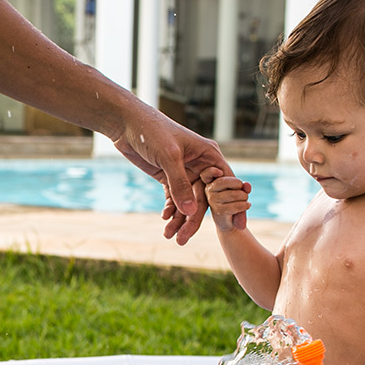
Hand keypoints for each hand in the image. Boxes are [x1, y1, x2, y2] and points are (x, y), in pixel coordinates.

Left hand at [110, 105, 230, 245]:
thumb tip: (190, 212)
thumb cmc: (152, 132)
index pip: (227, 184)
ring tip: (169, 236)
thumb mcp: (168, 157)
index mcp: (208, 155)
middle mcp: (199, 164)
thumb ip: (180, 185)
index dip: (233, 205)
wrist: (127, 123)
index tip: (238, 225)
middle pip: (204, 198)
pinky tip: (165, 220)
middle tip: (183, 240)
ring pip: (187, 201)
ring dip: (179, 219)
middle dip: (194, 220)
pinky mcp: (167, 176)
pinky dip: (170, 210)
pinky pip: (174, 198)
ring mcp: (183, 171)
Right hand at [199, 167, 250, 231]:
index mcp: (211, 181)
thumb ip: (242, 185)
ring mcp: (212, 201)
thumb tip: (246, 185)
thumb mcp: (238, 188)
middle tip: (243, 192)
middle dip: (239, 186)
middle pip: (224, 182)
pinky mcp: (219, 211)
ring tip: (244, 199)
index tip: (220, 172)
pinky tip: (247, 205)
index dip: (211, 172)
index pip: (206, 174)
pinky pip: (236, 205)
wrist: (230, 220)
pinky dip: (245, 205)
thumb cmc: (233, 200)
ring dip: (244, 197)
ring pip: (233, 195)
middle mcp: (209, 190)